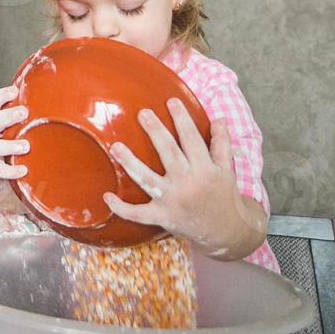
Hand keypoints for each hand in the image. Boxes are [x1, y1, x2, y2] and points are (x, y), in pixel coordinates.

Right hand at [0, 86, 32, 207]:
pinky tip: (23, 169)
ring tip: (25, 146)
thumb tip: (35, 93)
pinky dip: (11, 171)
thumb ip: (7, 110)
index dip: (0, 96)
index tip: (14, 91)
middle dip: (8, 117)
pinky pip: (0, 170)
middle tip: (24, 112)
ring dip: (11, 146)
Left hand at [103, 101, 265, 259]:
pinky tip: (107, 196)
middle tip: (143, 113)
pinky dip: (122, 208)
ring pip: (148, 180)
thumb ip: (222, 144)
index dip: (182, 120)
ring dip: (131, 163)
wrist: (225, 232)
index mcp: (206, 170)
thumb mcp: (227, 169)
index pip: (192, 140)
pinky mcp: (162, 216)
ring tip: (116, 146)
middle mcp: (188, 184)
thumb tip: (219, 119)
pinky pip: (139, 214)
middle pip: (169, 154)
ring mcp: (172, 201)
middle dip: (156, 132)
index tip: (171, 101)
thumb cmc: (224, 196)